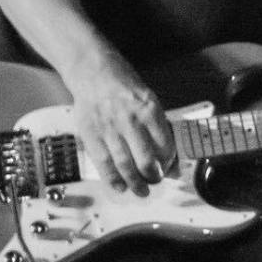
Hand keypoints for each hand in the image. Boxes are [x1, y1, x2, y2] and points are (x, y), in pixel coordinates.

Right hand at [66, 54, 172, 195]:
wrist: (93, 71)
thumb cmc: (123, 85)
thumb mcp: (149, 99)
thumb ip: (159, 127)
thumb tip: (169, 155)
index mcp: (149, 110)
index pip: (165, 146)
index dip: (169, 163)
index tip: (170, 169)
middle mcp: (129, 119)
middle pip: (146, 159)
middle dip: (154, 177)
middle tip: (156, 181)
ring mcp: (108, 127)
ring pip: (124, 164)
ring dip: (135, 182)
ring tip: (142, 190)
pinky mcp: (91, 133)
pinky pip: (103, 162)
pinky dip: (112, 178)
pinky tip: (120, 186)